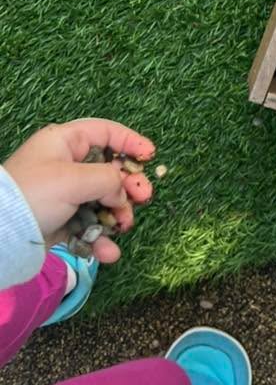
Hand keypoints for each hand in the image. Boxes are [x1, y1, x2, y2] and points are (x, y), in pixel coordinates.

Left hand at [3, 119, 154, 263]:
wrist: (0, 235)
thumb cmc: (34, 194)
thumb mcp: (73, 180)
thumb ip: (108, 180)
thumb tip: (121, 194)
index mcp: (65, 143)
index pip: (105, 132)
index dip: (130, 142)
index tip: (151, 157)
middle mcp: (66, 166)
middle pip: (110, 170)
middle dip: (129, 186)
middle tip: (144, 198)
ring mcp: (64, 195)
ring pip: (104, 201)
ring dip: (119, 215)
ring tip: (124, 227)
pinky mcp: (61, 222)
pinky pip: (90, 226)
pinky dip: (101, 239)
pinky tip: (109, 252)